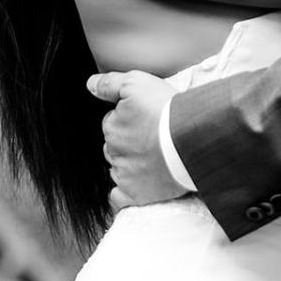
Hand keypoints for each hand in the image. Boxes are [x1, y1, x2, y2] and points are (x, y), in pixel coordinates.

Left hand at [87, 70, 186, 209]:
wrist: (190, 139)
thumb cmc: (166, 110)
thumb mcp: (136, 82)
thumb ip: (109, 84)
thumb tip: (90, 85)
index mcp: (112, 126)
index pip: (112, 122)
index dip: (129, 119)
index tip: (146, 118)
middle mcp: (113, 150)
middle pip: (114, 145)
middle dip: (128, 142)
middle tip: (152, 137)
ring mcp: (122, 174)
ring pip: (117, 168)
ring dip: (128, 164)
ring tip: (153, 158)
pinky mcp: (134, 193)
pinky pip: (118, 198)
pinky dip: (122, 193)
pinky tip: (133, 186)